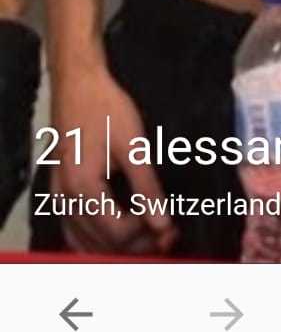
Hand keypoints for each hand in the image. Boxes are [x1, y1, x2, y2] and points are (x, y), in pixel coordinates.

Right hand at [49, 63, 177, 255]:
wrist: (77, 83)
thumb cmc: (106, 108)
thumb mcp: (134, 144)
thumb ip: (147, 187)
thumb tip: (162, 224)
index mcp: (83, 187)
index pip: (118, 232)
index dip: (148, 235)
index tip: (172, 227)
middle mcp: (65, 198)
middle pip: (101, 243)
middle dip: (137, 245)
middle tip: (167, 235)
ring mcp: (57, 196)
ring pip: (83, 243)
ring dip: (115, 248)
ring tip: (147, 238)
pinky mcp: (58, 190)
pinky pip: (71, 230)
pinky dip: (92, 242)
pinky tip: (111, 241)